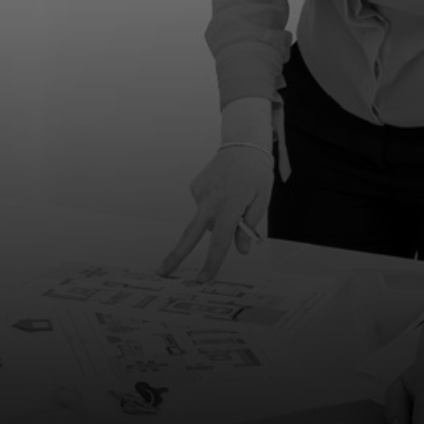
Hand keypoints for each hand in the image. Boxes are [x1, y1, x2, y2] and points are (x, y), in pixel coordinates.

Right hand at [154, 146, 273, 281]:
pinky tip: (222, 190)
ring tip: (233, 198)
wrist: (243, 144)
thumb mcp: (261, 202)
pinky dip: (212, 205)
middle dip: (175, 255)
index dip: (211, 263)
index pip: (219, 242)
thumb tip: (241, 250)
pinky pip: (203, 206)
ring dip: (215, 219)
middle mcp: (210, 201)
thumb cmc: (256, 173)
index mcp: (229, 207)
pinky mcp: (195, 186)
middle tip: (162, 272)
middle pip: (190, 235)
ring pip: (204, 219)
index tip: (202, 279)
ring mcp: (200, 193)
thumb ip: (248, 228)